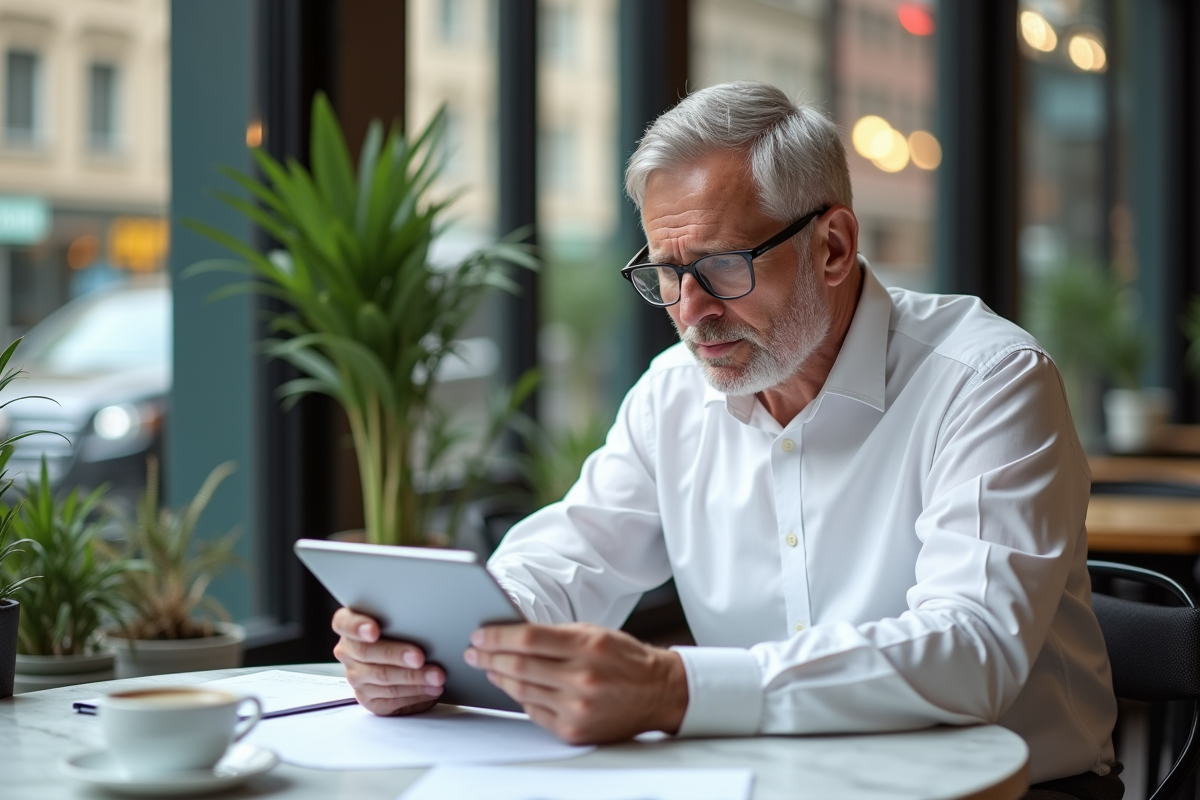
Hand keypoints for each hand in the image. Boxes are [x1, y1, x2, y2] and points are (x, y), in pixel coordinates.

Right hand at [332, 607, 444, 715]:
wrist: (401, 662)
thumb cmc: (401, 632)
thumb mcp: (398, 620)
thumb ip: (399, 618)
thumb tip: (425, 617)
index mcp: (349, 626)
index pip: (343, 623)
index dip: (357, 626)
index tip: (374, 630)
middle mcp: (348, 652)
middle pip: (366, 653)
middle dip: (396, 655)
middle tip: (419, 657)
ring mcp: (355, 677)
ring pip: (382, 677)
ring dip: (413, 678)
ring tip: (436, 676)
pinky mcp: (368, 699)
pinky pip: (390, 699)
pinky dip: (414, 693)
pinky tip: (430, 689)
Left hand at [464, 623, 687, 743]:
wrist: (657, 693)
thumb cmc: (625, 659)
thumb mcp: (595, 634)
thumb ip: (557, 635)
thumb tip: (512, 635)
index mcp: (588, 647)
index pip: (529, 638)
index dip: (498, 636)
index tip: (480, 635)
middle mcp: (582, 678)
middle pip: (519, 666)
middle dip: (490, 657)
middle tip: (474, 651)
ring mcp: (577, 708)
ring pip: (522, 691)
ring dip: (499, 677)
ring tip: (488, 667)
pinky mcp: (574, 730)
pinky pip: (534, 712)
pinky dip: (519, 698)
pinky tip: (512, 687)